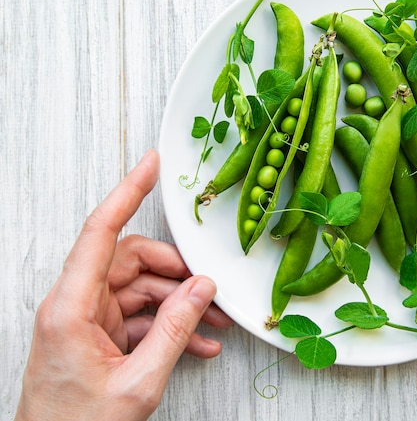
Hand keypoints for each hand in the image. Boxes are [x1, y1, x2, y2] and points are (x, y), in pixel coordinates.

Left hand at [15, 150, 232, 420]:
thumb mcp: (137, 383)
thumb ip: (174, 331)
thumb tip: (202, 289)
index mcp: (70, 307)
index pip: (101, 232)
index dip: (127, 192)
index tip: (150, 165)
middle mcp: (76, 304)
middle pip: (133, 261)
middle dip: (176, 273)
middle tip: (210, 288)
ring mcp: (87, 319)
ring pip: (142, 288)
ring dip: (179, 304)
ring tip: (213, 323)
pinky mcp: (99, 334)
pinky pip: (140, 315)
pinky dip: (169, 326)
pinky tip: (198, 344)